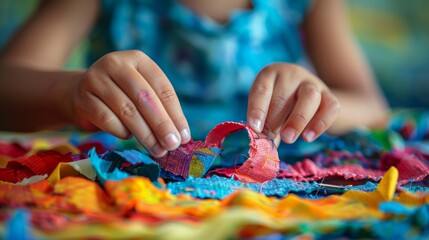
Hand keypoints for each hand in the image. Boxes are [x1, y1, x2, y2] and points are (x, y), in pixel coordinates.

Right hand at [67, 50, 190, 156]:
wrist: (79, 93)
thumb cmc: (121, 94)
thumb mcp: (142, 92)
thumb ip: (160, 108)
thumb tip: (181, 136)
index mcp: (137, 59)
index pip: (162, 87)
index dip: (175, 113)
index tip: (184, 136)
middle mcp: (115, 64)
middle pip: (145, 98)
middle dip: (162, 125)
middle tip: (172, 145)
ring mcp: (96, 79)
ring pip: (127, 111)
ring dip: (146, 135)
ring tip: (158, 150)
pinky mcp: (83, 99)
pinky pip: (108, 121)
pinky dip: (122, 132)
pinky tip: (129, 137)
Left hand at [247, 63, 339, 144]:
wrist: (309, 95)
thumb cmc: (279, 103)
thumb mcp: (267, 107)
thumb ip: (263, 122)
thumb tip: (260, 146)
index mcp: (270, 74)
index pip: (262, 90)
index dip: (257, 110)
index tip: (255, 128)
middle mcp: (292, 74)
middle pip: (283, 96)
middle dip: (274, 120)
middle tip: (269, 138)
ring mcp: (313, 82)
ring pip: (309, 97)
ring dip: (297, 120)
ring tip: (287, 139)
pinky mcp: (329, 95)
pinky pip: (330, 107)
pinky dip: (320, 124)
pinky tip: (307, 137)